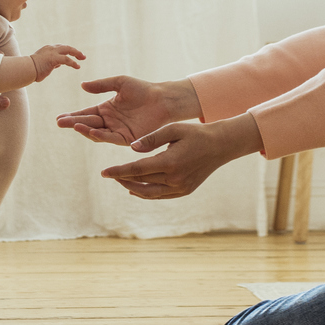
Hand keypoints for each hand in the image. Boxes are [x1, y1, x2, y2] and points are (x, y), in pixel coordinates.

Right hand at [29, 44, 85, 82]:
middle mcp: (51, 48)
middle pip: (66, 47)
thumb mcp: (43, 64)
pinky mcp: (54, 59)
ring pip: (68, 50)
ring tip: (83, 58)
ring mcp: (52, 52)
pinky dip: (73, 63)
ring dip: (77, 53)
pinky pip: (67, 60)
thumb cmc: (32, 69)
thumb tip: (58, 65)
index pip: (60, 48)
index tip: (73, 55)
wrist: (26, 69)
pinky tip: (78, 66)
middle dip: (75, 51)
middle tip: (82, 56)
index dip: (68, 51)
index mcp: (47, 49)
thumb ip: (51, 63)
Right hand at [56, 76, 199, 146]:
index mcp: (106, 110)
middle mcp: (110, 122)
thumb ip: (101, 85)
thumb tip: (82, 85)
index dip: (73, 116)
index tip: (59, 117)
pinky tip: (92, 131)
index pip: (86, 114)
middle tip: (60, 122)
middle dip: (73, 123)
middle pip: (88, 124)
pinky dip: (100, 135)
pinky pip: (111, 138)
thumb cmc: (143, 89)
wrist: (162, 99)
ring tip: (74, 125)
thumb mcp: (119, 83)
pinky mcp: (127, 138)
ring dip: (85, 130)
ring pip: (97, 133)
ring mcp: (118, 131)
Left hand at [100, 115, 263, 199]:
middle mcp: (174, 179)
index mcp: (170, 163)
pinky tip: (136, 188)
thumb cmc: (196, 133)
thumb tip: (132, 148)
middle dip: (123, 178)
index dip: (118, 171)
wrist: (220, 146)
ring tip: (121, 180)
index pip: (137, 170)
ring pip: (149, 193)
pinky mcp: (185, 191)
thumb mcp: (173, 129)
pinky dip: (146, 193)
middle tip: (109, 173)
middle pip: (141, 182)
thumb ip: (151, 138)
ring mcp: (180, 188)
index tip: (103, 172)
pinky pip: (160, 195)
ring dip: (133, 188)